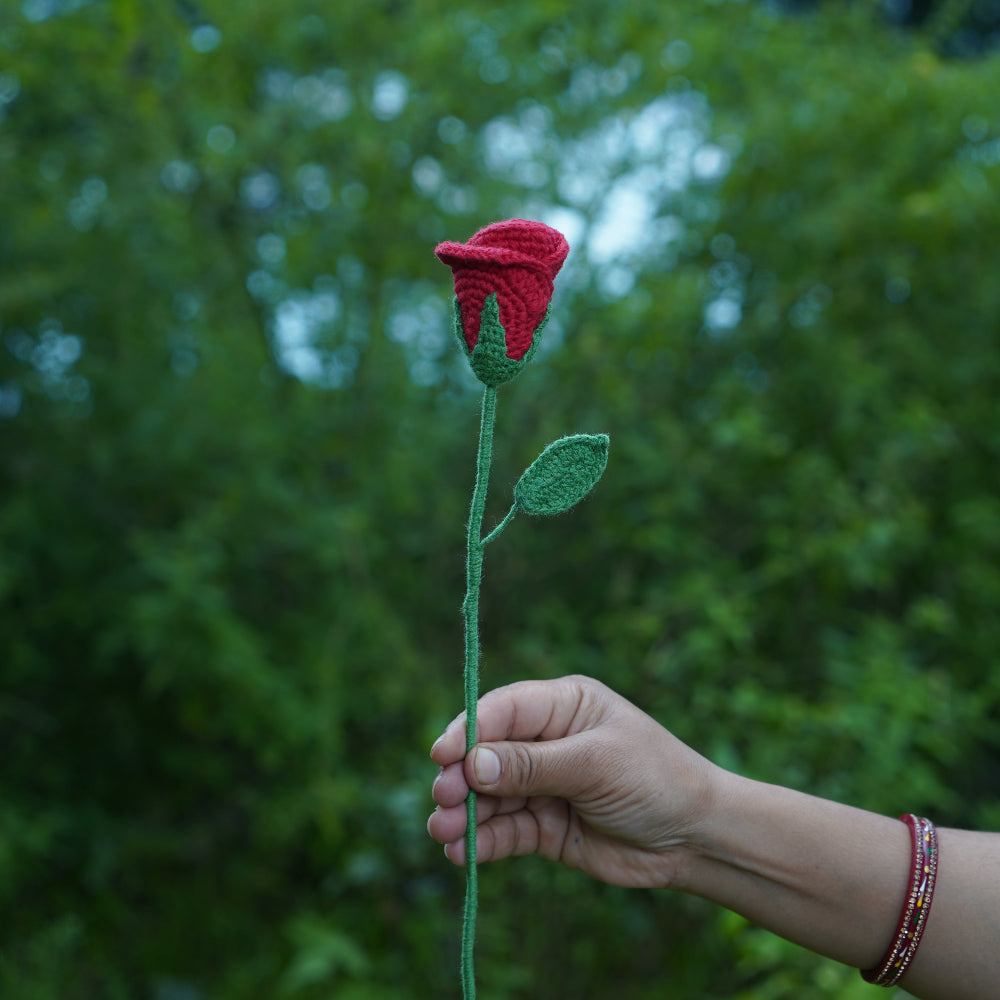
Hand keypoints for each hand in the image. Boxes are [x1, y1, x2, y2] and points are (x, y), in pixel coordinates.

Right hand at [427, 674, 722, 888]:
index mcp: (562, 705)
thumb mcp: (595, 764)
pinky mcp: (544, 826)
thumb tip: (472, 762)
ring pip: (488, 796)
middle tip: (443, 799)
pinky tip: (461, 853)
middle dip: (461, 776)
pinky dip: (481, 842)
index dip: (468, 729)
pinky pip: (503, 831)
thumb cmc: (655, 780)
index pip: (502, 710)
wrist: (695, 838)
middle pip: (486, 754)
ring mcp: (543, 785)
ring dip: (463, 813)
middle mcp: (546, 741)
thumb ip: (533, 765)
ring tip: (443, 833)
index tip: (442, 755)